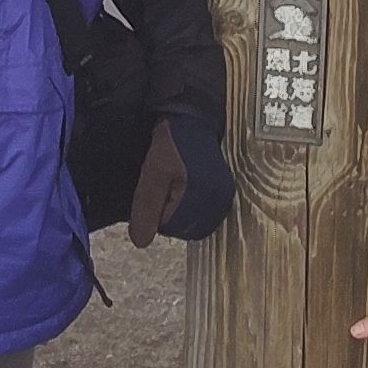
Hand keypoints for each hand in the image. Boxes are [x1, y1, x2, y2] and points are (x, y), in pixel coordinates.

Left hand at [126, 115, 234, 247]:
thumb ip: (146, 208)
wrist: (192, 123)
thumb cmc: (170, 148)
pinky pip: (204, 217)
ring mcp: (224, 199)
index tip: (155, 187)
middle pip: (183, 229)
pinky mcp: (226, 195)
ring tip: (174, 188)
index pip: (168, 227)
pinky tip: (185, 193)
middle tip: (163, 187)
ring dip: (179, 213)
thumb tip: (141, 243)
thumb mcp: (152, 175)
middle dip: (167, 214)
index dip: (154, 210)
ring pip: (193, 225)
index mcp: (201, 197)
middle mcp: (219, 202)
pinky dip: (191, 210)